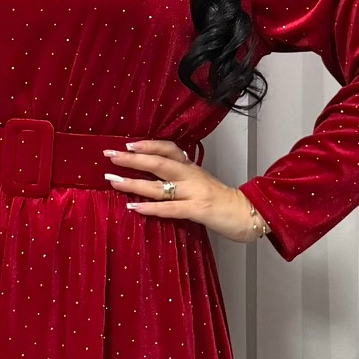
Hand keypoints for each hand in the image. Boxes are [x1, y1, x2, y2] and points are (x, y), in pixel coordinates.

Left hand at [103, 140, 268, 244]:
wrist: (249, 214)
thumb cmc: (222, 202)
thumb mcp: (201, 184)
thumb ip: (182, 179)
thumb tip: (155, 178)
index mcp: (193, 168)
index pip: (169, 149)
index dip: (148, 145)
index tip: (127, 145)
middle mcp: (192, 176)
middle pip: (158, 162)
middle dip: (132, 159)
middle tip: (109, 155)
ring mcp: (195, 192)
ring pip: (160, 185)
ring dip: (133, 183)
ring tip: (113, 181)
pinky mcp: (199, 209)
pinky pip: (171, 208)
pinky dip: (151, 207)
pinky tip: (134, 207)